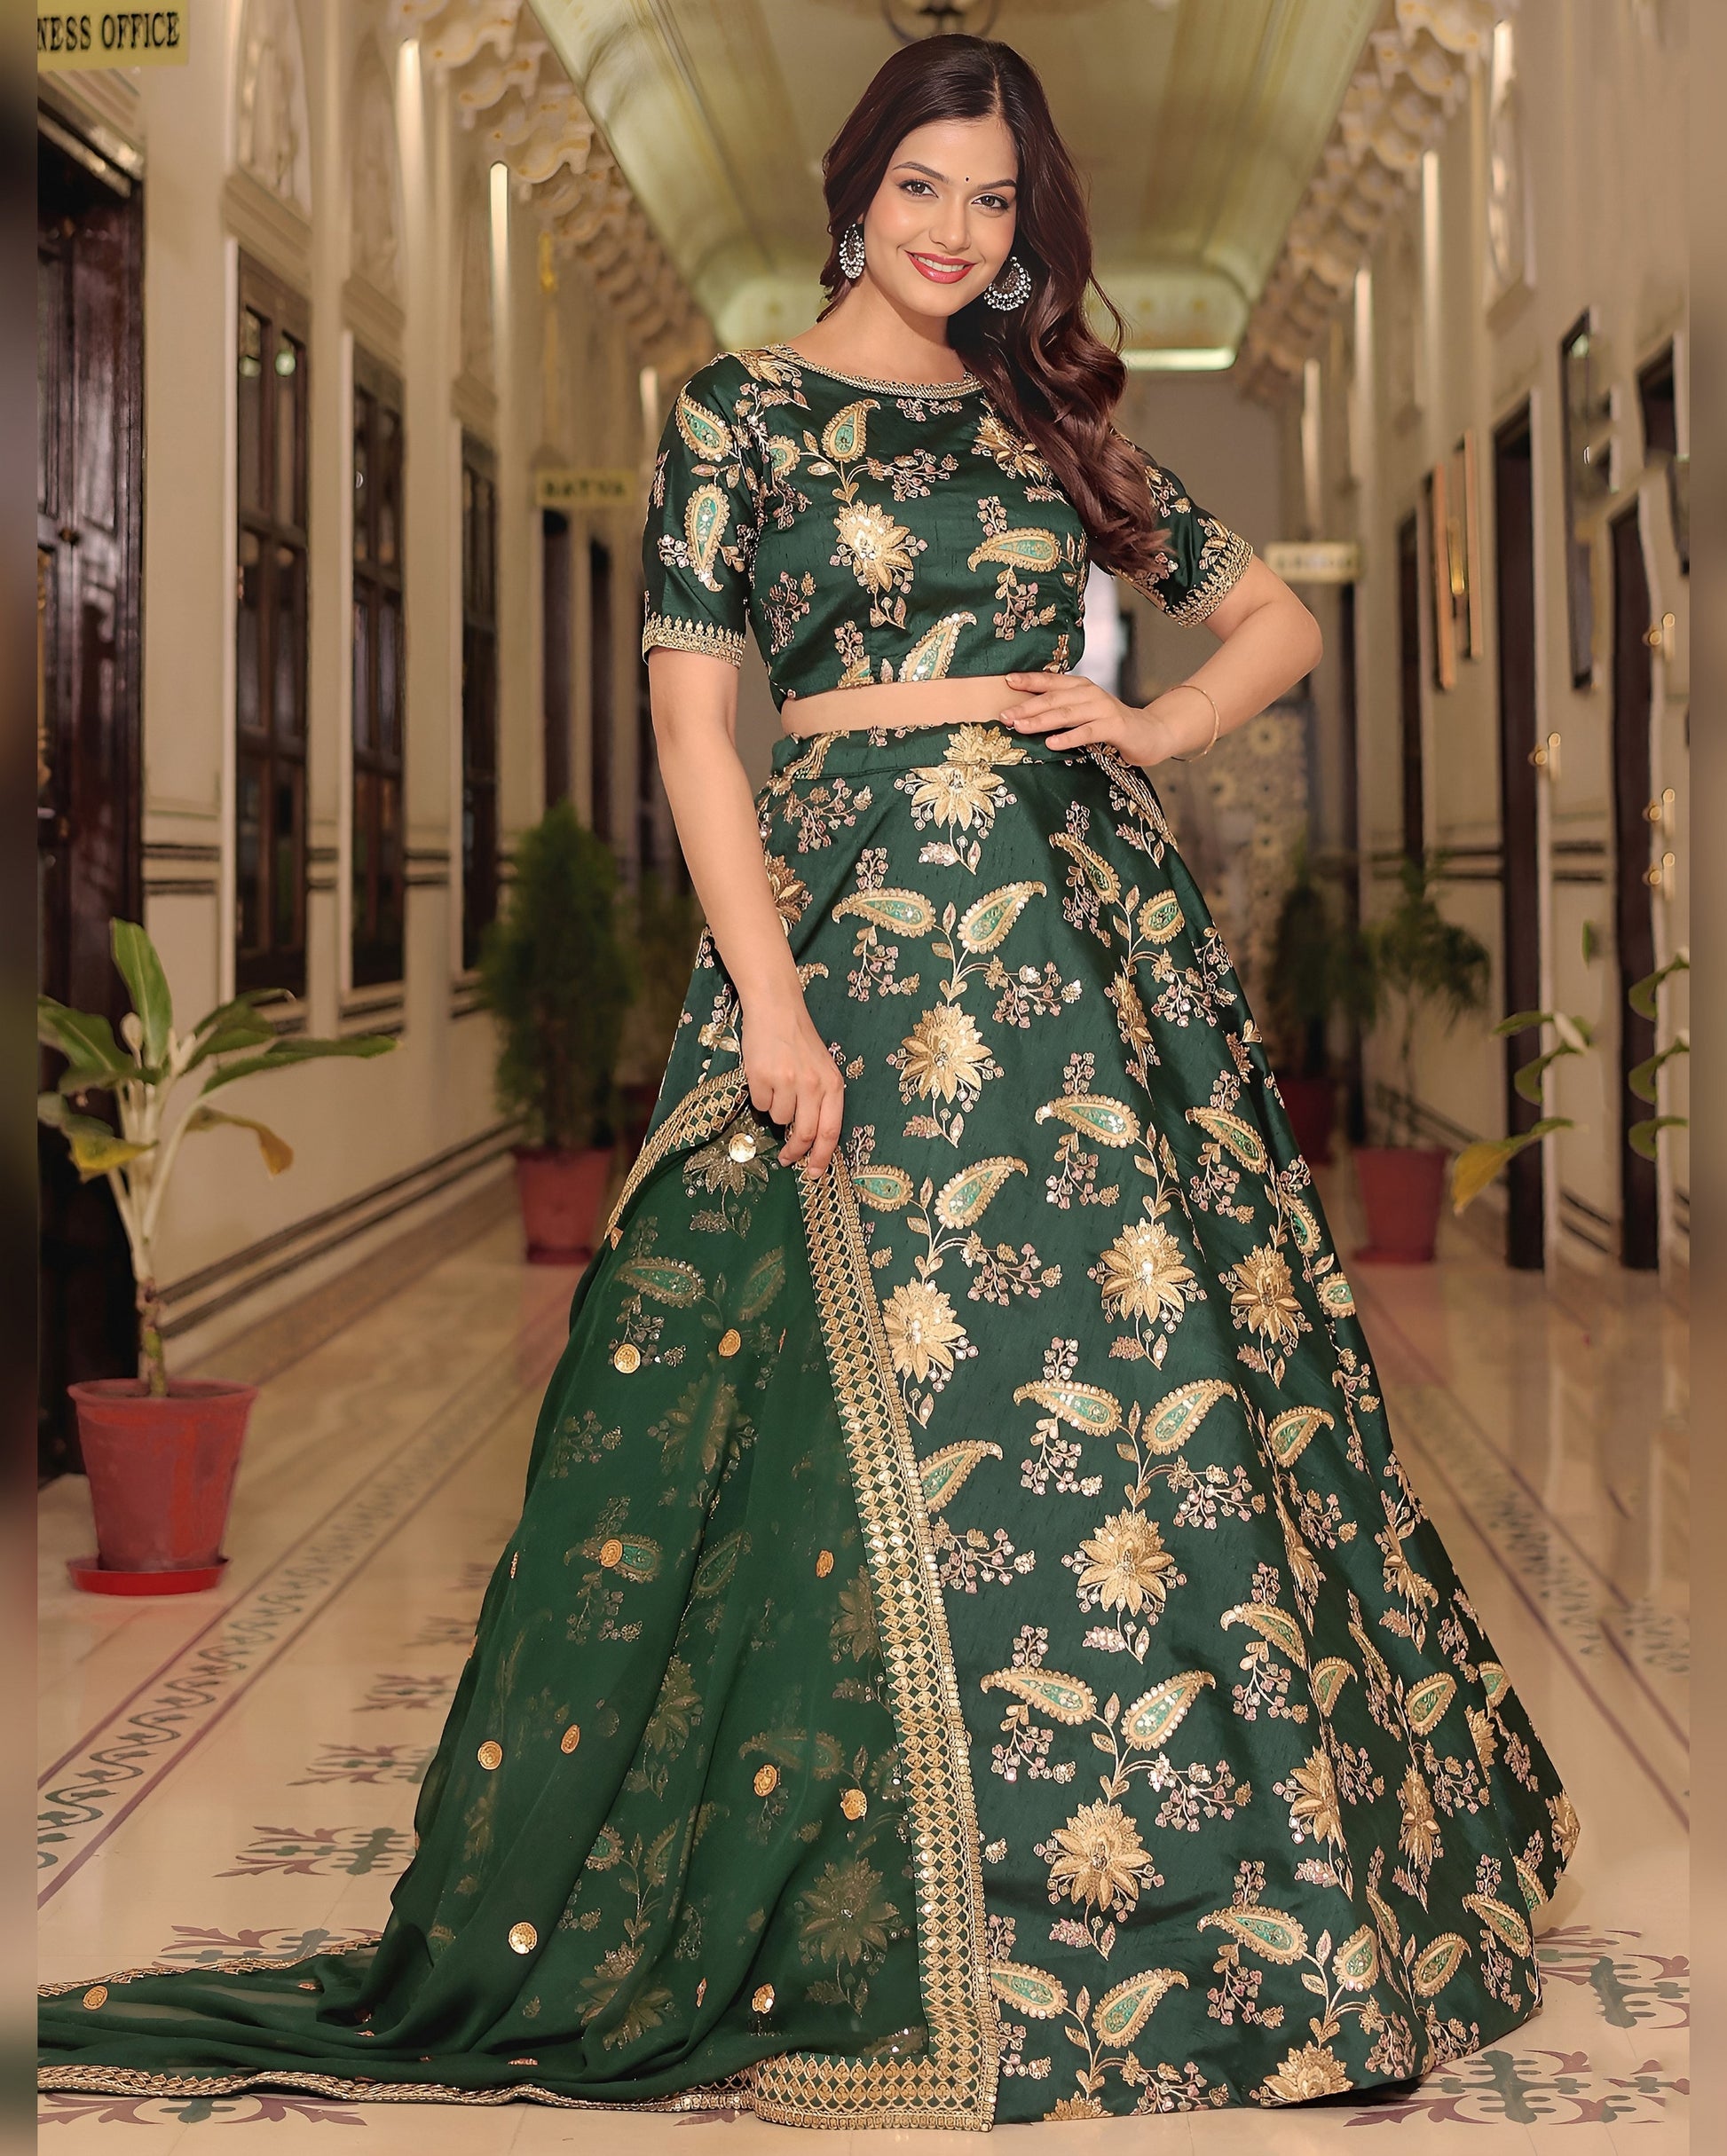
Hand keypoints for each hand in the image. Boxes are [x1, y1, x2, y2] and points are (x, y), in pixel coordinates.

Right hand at [739, 992, 844, 1178]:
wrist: (777, 1010)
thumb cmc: (800, 1043)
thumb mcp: (822, 1070)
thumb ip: (820, 1101)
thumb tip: (809, 1141)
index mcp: (833, 1084)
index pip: (831, 1131)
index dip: (822, 1157)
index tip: (814, 1174)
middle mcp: (812, 1084)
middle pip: (805, 1133)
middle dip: (795, 1152)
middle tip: (787, 1159)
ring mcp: (786, 1081)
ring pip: (779, 1119)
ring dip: (775, 1112)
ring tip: (777, 1087)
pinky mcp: (762, 1076)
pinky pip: (759, 1104)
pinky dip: (760, 1097)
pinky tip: (764, 1077)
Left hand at [996, 674, 1209, 767]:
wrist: (1149, 733)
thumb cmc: (1110, 726)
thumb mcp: (1083, 713)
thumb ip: (1061, 710)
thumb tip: (1025, 715)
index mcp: (1080, 687)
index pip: (1050, 681)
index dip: (1028, 681)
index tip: (1005, 682)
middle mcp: (1090, 693)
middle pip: (1052, 698)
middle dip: (1026, 706)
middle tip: (1004, 715)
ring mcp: (1102, 708)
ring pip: (1066, 713)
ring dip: (1041, 721)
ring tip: (1020, 727)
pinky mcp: (1113, 726)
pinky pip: (1087, 732)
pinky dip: (1068, 738)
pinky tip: (1051, 744)